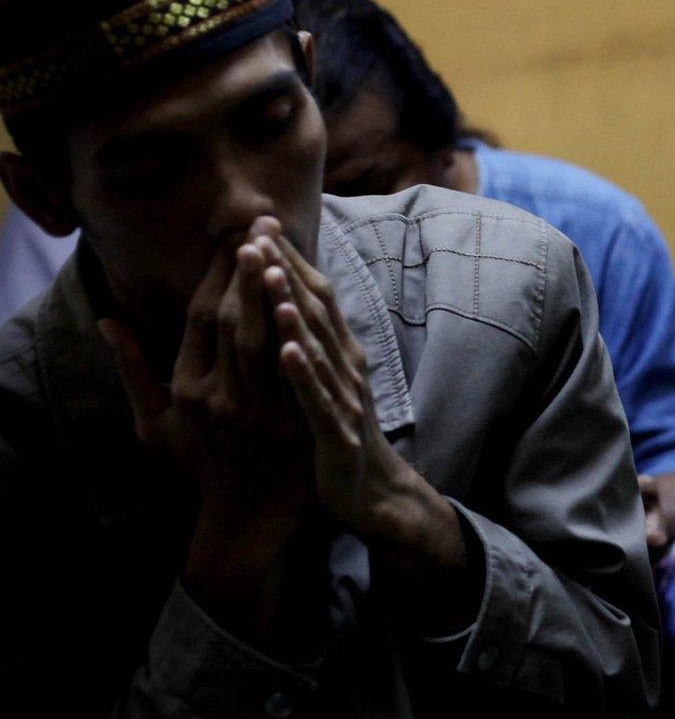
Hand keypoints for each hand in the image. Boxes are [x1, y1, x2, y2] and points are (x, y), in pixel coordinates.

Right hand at [101, 235, 312, 518]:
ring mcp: (256, 412)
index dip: (216, 274)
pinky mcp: (292, 424)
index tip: (233, 235)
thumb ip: (134, 370)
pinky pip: (295, 369)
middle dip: (245, 268)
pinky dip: (297, 331)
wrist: (248, 518)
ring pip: (261, 340)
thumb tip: (109, 321)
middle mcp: (216, 397)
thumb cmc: (202, 464)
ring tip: (276, 244)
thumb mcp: (156, 424)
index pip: (199, 318)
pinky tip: (303, 298)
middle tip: (260, 221)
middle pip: (230, 320)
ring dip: (269, 289)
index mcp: (186, 390)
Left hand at [251, 222, 455, 546]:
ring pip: (316, 348)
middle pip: (314, 312)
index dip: (289, 260)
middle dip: (286, 270)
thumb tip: (295, 300)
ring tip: (272, 275)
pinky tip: (287, 350)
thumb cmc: (339, 436)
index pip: (315, 296)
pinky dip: (304, 373)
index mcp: (339, 353)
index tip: (260, 225)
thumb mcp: (330, 381)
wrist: (373, 494)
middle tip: (258, 231)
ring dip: (294, 310)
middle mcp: (346, 367)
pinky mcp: (337, 434)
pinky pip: (317, 399)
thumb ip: (313, 340)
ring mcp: (344, 399)